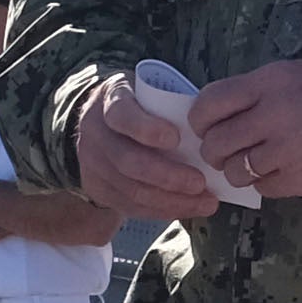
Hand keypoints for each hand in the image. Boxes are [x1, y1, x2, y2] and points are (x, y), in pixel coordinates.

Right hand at [75, 79, 234, 219]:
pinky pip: (131, 207)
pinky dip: (164, 211)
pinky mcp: (98, 190)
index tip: (175, 138)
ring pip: (132, 191)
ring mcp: (93, 165)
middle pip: (128, 162)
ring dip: (173, 201)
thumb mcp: (147, 92)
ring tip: (206, 201)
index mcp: (110, 101)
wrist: (99, 123)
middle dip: (168, 176)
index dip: (147, 129)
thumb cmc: (138, 105)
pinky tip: (189, 208)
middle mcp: (96, 134)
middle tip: (200, 182)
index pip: (121, 115)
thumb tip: (208, 131)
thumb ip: (169, 106)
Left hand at [187, 60, 301, 202]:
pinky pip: (262, 188)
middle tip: (224, 154)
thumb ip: (258, 91)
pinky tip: (282, 173)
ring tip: (255, 166)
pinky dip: (266, 184)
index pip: (210, 103)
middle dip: (214, 152)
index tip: (202, 129)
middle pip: (217, 143)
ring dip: (239, 171)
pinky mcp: (300, 178)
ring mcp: (286, 150)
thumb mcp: (296, 74)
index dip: (198, 121)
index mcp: (269, 83)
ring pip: (236, 170)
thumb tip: (219, 113)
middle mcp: (272, 115)